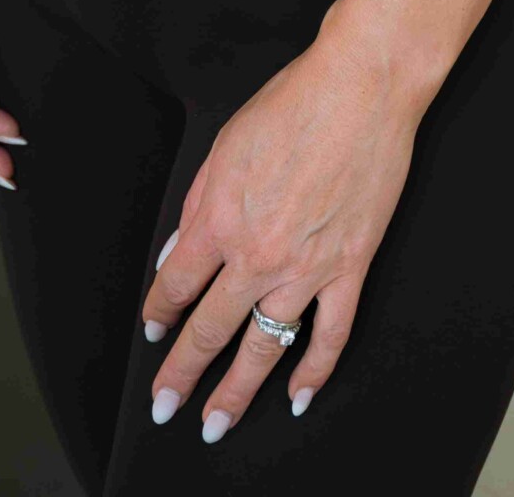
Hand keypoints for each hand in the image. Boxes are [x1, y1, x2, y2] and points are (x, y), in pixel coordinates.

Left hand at [139, 21, 422, 440]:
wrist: (361, 88)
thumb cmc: (292, 104)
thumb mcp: (224, 147)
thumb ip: (197, 206)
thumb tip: (178, 254)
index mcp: (219, 220)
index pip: (176, 285)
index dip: (159, 314)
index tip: (152, 331)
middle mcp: (258, 255)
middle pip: (210, 330)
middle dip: (182, 373)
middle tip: (165, 407)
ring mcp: (306, 268)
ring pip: (264, 348)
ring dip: (237, 393)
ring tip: (216, 425)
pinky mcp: (350, 268)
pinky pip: (330, 336)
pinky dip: (314, 372)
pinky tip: (298, 398)